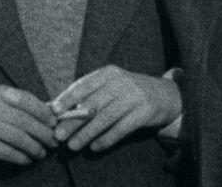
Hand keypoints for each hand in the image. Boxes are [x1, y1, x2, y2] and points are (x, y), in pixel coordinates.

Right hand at [0, 84, 56, 166]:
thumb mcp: (6, 107)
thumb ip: (28, 108)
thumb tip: (56, 115)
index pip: (24, 99)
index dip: (42, 111)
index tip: (54, 123)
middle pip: (21, 119)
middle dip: (41, 132)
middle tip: (53, 142)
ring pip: (15, 136)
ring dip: (33, 147)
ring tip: (42, 153)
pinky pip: (5, 151)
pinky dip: (20, 156)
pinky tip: (27, 159)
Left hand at [50, 65, 180, 151]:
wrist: (167, 95)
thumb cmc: (128, 92)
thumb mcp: (110, 86)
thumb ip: (86, 95)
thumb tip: (55, 107)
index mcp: (108, 73)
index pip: (83, 85)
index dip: (67, 98)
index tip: (54, 112)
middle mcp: (121, 82)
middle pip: (92, 104)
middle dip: (73, 121)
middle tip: (58, 135)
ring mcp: (135, 97)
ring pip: (105, 118)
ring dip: (87, 133)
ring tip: (73, 145)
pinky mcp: (146, 112)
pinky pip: (122, 128)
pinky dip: (107, 139)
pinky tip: (95, 147)